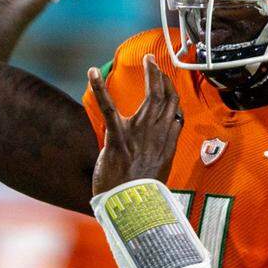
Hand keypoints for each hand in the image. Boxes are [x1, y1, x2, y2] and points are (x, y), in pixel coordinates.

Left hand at [87, 54, 183, 194]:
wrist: (131, 208)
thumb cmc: (142, 194)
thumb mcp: (159, 170)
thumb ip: (161, 150)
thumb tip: (164, 140)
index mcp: (167, 142)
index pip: (175, 109)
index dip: (171, 91)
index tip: (166, 79)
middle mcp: (157, 134)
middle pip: (165, 98)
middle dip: (162, 76)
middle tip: (154, 61)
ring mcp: (138, 134)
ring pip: (151, 97)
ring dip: (150, 75)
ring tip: (148, 60)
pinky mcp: (118, 138)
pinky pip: (109, 108)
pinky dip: (100, 88)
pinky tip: (92, 72)